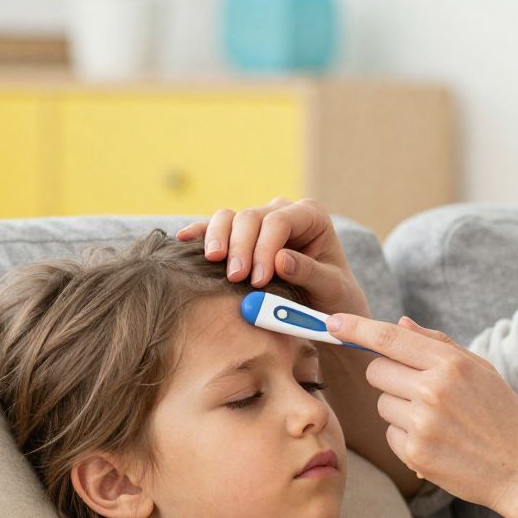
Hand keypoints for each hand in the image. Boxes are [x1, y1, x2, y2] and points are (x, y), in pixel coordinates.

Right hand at [178, 198, 369, 317]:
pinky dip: (201, 233)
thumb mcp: (331, 287)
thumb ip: (310, 273)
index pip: (279, 221)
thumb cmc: (334, 296)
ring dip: (218, 238)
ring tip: (214, 262)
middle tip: (235, 278)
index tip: (258, 280)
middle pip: (251, 217)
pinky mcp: (241, 236)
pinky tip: (184, 239)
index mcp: (310, 216)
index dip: (264, 247)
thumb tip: (281, 259)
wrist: (324, 306)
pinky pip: (217, 228)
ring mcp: (260, 221)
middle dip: (241, 246)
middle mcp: (283, 211)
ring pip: (230, 218)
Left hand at [323, 313, 517, 513]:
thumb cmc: (504, 416)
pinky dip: (406, 436)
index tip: (333, 322)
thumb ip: (438, 344)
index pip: (389, 338)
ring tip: (436, 420)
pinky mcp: (414, 454)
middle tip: (420, 389)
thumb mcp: (482, 370)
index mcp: (450, 364)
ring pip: (381, 404)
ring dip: (399, 408)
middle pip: (376, 370)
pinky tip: (436, 441)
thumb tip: (400, 324)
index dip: (355, 327)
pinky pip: (390, 433)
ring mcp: (422, 424)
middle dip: (389, 376)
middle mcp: (432, 391)